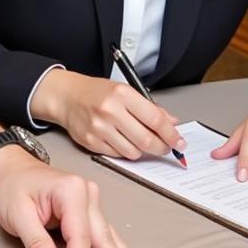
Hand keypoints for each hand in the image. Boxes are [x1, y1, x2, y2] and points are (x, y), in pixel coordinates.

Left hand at [0, 146, 149, 247]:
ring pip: (107, 236)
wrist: (10, 169)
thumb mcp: (17, 215)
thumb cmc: (13, 187)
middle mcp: (86, 194)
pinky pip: (99, 235)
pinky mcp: (87, 210)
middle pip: (104, 237)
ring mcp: (90, 201)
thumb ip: (36, 244)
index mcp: (71, 191)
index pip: (79, 237)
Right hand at [31, 69, 183, 159]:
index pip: (155, 119)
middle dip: (161, 147)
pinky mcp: (90, 142)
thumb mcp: (125, 91)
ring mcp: (99, 128)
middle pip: (146, 140)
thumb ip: (150, 108)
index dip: (171, 134)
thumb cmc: (98, 93)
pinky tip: (124, 142)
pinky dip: (126, 152)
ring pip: (133, 152)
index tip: (180, 141)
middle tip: (166, 147)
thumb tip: (172, 123)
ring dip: (143, 151)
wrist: (67, 97)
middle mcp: (110, 111)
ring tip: (140, 141)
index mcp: (122, 94)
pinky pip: (118, 155)